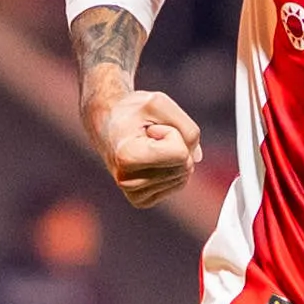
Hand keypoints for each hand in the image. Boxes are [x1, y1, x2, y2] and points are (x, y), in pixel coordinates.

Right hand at [93, 84, 202, 206]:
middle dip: (175, 144)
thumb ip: (187, 128)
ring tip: (148, 146)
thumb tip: (196, 158)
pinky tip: (151, 159)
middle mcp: (127, 181)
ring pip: (183, 176)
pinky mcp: (141, 200)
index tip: (151, 129)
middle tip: (149, 136)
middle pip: (184, 166)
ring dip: (173, 156)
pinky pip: (178, 184)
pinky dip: (172, 168)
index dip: (173, 133)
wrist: (107, 122)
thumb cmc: (133, 110)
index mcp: (127, 157)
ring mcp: (133, 194)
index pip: (181, 154)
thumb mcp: (160, 103)